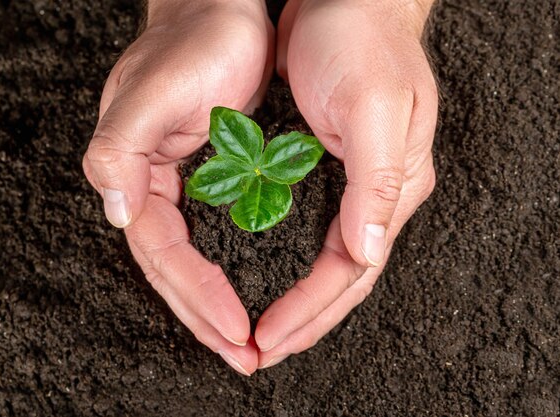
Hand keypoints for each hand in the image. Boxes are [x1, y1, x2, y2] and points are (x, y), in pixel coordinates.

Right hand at [83, 0, 273, 374]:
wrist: (222, 11)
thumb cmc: (194, 41)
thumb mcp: (153, 91)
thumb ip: (120, 150)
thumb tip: (116, 213)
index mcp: (135, 174)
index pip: (163, 254)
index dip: (197, 295)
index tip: (236, 328)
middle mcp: (153, 186)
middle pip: (175, 271)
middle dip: (206, 317)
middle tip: (245, 356)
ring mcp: (182, 185)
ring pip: (193, 262)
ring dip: (215, 305)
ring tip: (245, 342)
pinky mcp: (209, 177)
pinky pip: (213, 237)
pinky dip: (227, 271)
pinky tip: (244, 291)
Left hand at [255, 0, 436, 367]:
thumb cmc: (362, 40)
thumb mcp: (373, 106)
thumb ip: (374, 182)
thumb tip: (366, 252)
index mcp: (393, 186)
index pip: (352, 268)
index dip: (311, 308)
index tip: (270, 337)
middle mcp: (377, 194)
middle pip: (342, 277)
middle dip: (304, 320)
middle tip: (262, 351)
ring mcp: (356, 184)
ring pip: (328, 261)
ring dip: (299, 302)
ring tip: (267, 332)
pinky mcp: (330, 169)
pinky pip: (311, 232)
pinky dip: (291, 264)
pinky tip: (271, 278)